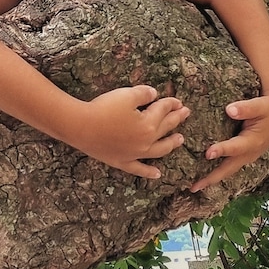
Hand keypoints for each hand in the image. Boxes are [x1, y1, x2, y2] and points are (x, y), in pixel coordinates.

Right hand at [73, 85, 189, 178]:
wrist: (81, 127)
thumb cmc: (104, 109)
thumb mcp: (126, 95)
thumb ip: (143, 94)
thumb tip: (154, 94)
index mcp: (149, 124)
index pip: (163, 110)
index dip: (171, 103)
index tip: (178, 101)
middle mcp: (146, 142)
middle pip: (165, 129)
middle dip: (176, 119)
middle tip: (186, 113)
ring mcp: (135, 154)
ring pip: (159, 151)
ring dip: (171, 144)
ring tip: (180, 140)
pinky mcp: (122, 162)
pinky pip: (139, 169)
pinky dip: (149, 172)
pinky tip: (157, 174)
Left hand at [190, 91, 268, 191]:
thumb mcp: (261, 105)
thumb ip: (246, 108)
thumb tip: (229, 110)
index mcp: (254, 141)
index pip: (236, 147)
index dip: (223, 150)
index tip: (208, 153)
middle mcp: (249, 153)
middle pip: (229, 168)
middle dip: (211, 178)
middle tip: (193, 187)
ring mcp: (246, 156)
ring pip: (227, 170)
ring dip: (212, 178)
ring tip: (194, 186)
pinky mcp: (243, 154)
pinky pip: (228, 165)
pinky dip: (216, 171)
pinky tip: (202, 172)